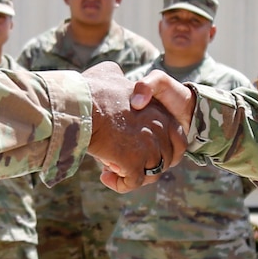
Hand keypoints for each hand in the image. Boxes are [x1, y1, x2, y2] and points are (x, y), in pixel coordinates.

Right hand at [83, 62, 184, 190]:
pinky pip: (132, 183)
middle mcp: (159, 129)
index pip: (176, 137)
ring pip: (150, 174)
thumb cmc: (91, 90)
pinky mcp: (134, 162)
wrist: (81, 105)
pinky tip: (105, 177)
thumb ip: (118, 76)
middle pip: (165, 159)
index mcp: (159, 111)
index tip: (141, 151)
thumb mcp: (109, 73)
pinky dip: (120, 184)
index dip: (162, 148)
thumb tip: (116, 76)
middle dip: (147, 165)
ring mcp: (148, 147)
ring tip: (111, 171)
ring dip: (131, 176)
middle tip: (126, 164)